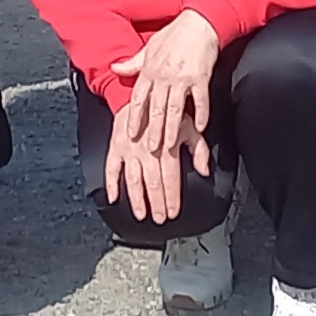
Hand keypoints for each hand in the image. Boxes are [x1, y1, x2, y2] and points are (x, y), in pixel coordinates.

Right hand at [104, 101, 188, 224]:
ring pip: (132, 179)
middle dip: (157, 202)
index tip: (174, 212)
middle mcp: (146, 149)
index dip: (172, 196)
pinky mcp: (115, 148)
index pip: (170, 176)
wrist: (137, 96)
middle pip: (152, 181)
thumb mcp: (188, 126)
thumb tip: (204, 170)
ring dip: (137, 199)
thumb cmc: (164, 114)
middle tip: (160, 218)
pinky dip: (110, 183)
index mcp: (165, 145)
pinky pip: (111, 168)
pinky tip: (113, 198)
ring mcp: (128, 150)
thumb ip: (198, 148)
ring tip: (142, 214)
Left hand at [111, 10, 219, 171]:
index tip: (130, 133)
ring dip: (172, 129)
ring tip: (169, 146)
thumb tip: (115, 68)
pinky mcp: (200, 77)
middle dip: (152, 131)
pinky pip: (200, 100)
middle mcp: (163, 75)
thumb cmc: (174, 35)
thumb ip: (134, 63)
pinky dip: (201, 115)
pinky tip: (200, 128)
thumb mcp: (149, 47)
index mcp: (150, 69)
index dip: (134, 117)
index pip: (139, 98)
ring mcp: (182, 77)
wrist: (199, 23)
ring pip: (175, 108)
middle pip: (156, 108)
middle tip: (149, 150)